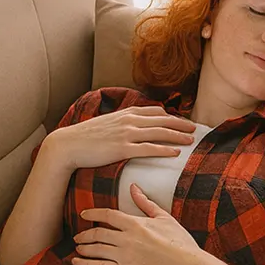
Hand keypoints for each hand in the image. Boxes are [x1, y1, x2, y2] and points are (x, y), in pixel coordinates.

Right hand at [45, 105, 196, 171]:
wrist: (68, 144)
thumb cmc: (86, 136)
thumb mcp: (107, 123)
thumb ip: (122, 122)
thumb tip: (133, 125)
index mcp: (125, 113)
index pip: (155, 111)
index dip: (171, 116)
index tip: (183, 121)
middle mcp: (128, 121)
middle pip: (162, 120)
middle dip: (181, 124)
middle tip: (195, 129)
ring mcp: (125, 134)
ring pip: (159, 133)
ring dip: (177, 136)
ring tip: (190, 141)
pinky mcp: (122, 149)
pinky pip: (148, 148)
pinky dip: (164, 150)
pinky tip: (175, 153)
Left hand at [72, 183, 203, 264]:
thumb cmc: (180, 242)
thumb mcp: (164, 217)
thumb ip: (145, 203)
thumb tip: (133, 187)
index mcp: (135, 223)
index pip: (108, 215)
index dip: (93, 213)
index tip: (84, 214)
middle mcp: (126, 238)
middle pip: (98, 233)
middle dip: (84, 234)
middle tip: (77, 235)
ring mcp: (124, 256)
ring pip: (96, 249)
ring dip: (83, 248)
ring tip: (77, 247)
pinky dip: (85, 264)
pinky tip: (76, 262)